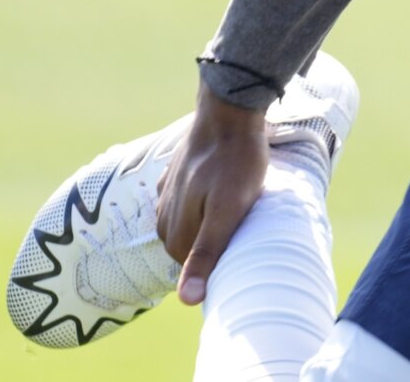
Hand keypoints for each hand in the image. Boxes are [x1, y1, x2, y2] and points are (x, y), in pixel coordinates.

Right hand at [156, 87, 269, 305]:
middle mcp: (163, 211)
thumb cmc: (236, 161)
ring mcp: (167, 189)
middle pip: (188, 244)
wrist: (230, 110)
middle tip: (246, 228)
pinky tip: (221, 191)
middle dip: (214, 242)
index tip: (243, 251)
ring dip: (208, 220)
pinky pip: (187, 198)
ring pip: (187, 221)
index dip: (218, 264)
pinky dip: (204, 200)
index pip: (192, 267)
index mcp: (174, 228)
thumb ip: (207, 253)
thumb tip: (187, 300)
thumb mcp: (228, 211)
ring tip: (237, 209)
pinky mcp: (176, 171)